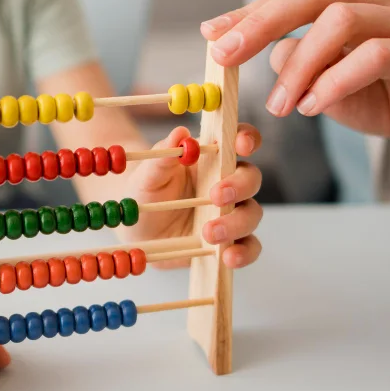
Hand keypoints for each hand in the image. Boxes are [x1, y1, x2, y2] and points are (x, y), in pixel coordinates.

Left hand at [120, 124, 263, 268]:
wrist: (137, 230)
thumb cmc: (145, 193)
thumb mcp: (147, 176)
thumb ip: (163, 157)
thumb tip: (179, 133)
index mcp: (211, 158)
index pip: (238, 141)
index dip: (247, 138)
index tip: (243, 144)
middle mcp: (227, 183)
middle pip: (250, 178)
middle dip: (239, 185)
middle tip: (217, 195)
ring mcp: (231, 213)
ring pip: (252, 213)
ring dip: (236, 222)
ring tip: (209, 233)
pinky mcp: (230, 241)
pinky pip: (249, 246)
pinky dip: (244, 252)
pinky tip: (229, 257)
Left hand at [200, 0, 389, 187]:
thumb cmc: (382, 98)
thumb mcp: (324, 82)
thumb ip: (296, 62)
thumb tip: (267, 53)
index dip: (249, 13)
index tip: (212, 35)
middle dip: (262, 24)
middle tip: (228, 57)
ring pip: (342, 21)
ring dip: (300, 65)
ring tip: (282, 106)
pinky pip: (376, 55)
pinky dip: (336, 80)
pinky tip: (315, 106)